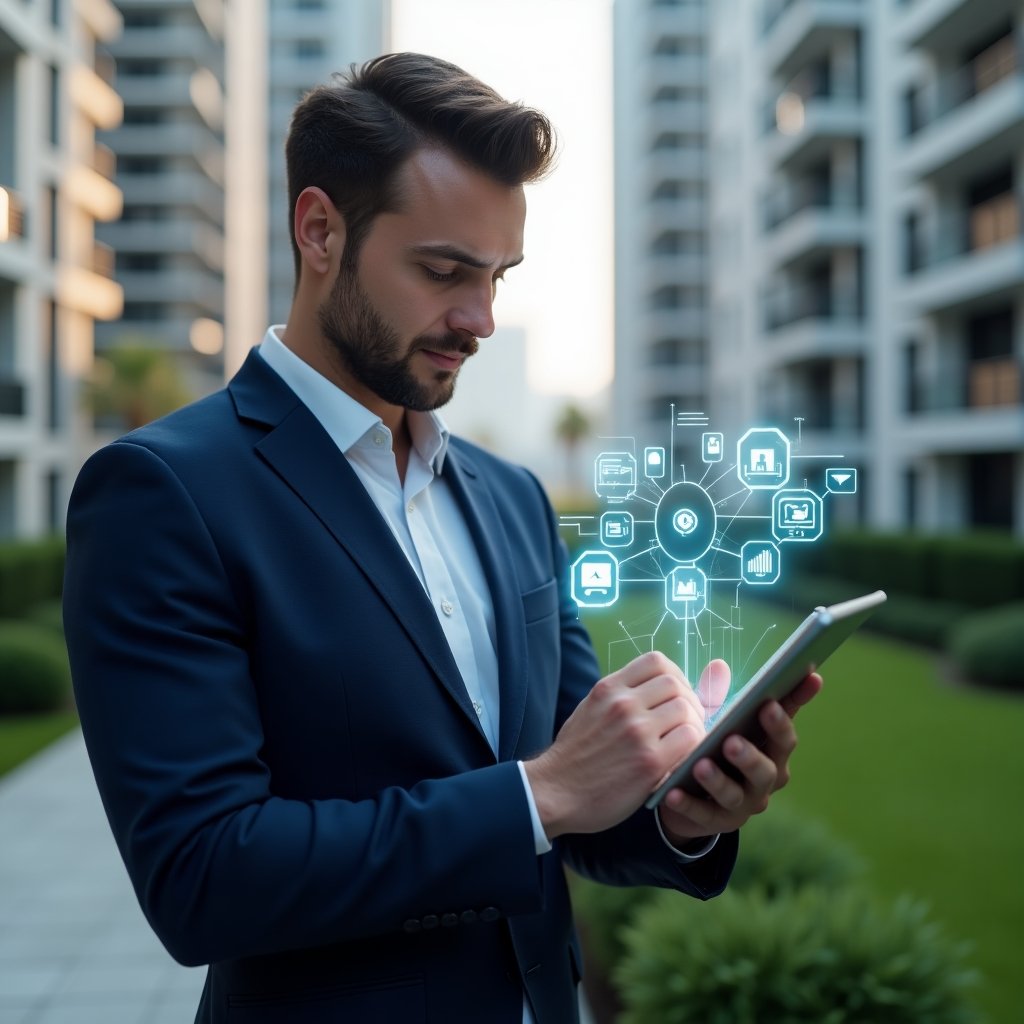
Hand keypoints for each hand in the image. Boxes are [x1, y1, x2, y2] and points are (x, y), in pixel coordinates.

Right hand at [524, 652, 706, 838]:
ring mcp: (637, 731)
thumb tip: (650, 688)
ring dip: (693, 723)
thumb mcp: (590, 710)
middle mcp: (622, 704)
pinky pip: (689, 738)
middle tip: (688, 720)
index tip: (676, 693)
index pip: (656, 661)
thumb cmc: (575, 756)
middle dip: (689, 700)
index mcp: (608, 688)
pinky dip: (694, 745)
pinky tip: (684, 756)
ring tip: (686, 740)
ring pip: (685, 709)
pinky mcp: (650, 760)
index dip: (675, 675)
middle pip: (675, 684)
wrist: (555, 792)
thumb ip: (618, 696)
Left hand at [657, 665, 821, 843]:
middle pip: (767, 768)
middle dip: (751, 754)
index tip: (785, 692)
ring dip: (719, 780)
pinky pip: (703, 814)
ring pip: (735, 794)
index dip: (789, 710)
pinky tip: (672, 792)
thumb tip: (719, 665)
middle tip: (732, 740)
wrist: (689, 794)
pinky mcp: (716, 822)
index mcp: (770, 750)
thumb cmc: (711, 746)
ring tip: (700, 765)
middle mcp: (764, 779)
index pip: (785, 730)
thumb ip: (718, 696)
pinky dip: (689, 804)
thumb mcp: (715, 721)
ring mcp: (742, 804)